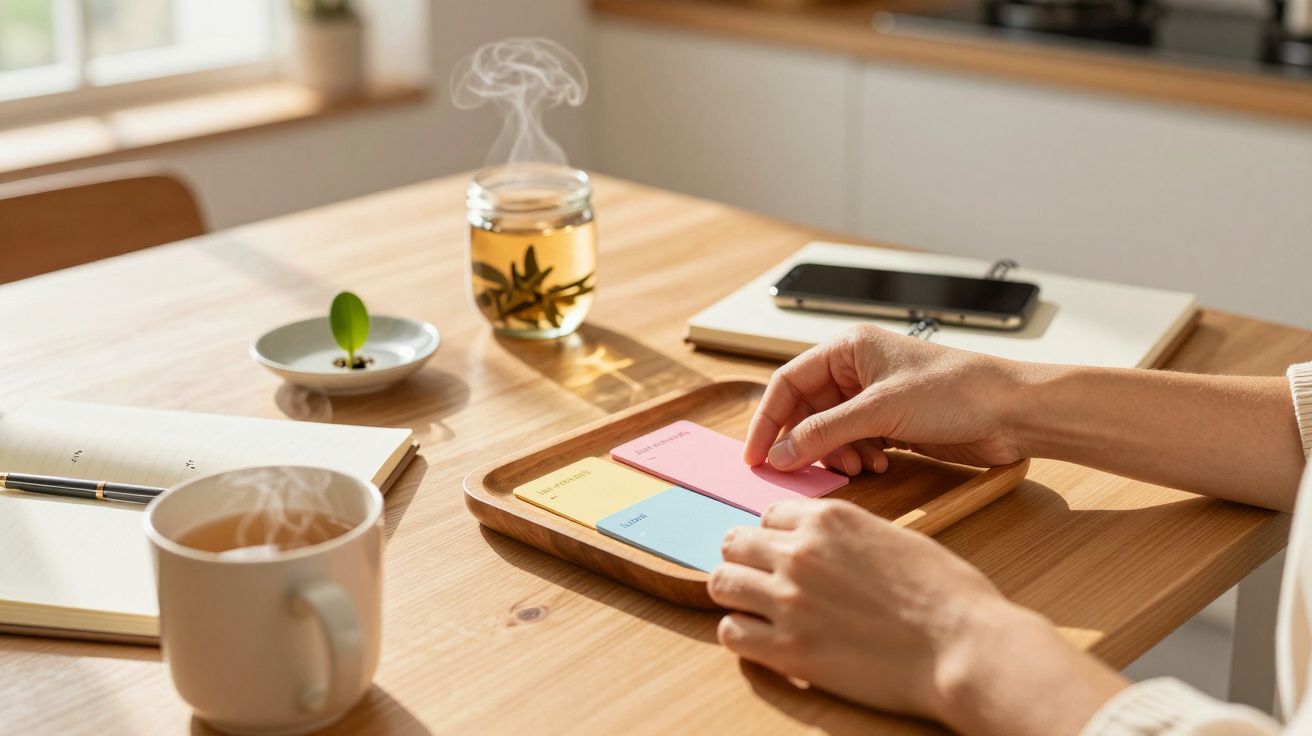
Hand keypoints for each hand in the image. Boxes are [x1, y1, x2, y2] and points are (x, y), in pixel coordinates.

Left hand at [710, 499, 1126, 733]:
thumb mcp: (894, 538)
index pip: (769, 514)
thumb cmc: (947, 595)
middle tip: (765, 582)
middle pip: (735, 542)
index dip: (777, 536)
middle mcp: (799, 551)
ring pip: (721, 582)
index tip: (787, 555)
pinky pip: (731, 632)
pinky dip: (742, 634)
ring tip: (758, 610)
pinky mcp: (787, 649)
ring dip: (737, 594)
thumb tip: (831, 546)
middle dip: (747, 560)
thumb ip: (851, 536)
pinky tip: (765, 640)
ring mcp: (788, 599)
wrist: (963, 645)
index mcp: (829, 518)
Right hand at [743, 325, 1027, 473]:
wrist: (1012, 412)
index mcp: (848, 349)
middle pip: (805, 411)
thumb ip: (825, 432)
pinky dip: (858, 458)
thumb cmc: (957, 390)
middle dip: (804, 442)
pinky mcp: (891, 423)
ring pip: (829, 432)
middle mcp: (856, 370)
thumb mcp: (881, 410)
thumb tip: (781, 453)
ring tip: (855, 466)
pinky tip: (878, 464)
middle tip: (796, 472)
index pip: (788, 383)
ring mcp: (873, 398)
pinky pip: (854, 444)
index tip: (756, 455)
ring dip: (835, 454)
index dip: (767, 420)